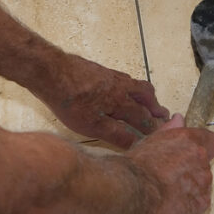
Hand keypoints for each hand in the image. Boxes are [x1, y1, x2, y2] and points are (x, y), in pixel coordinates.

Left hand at [44, 54, 169, 148]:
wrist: (50, 72)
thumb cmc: (69, 101)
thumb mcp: (92, 126)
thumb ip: (115, 134)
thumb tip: (135, 143)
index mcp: (121, 101)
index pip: (143, 117)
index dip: (152, 127)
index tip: (162, 134)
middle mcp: (121, 86)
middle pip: (146, 96)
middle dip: (155, 107)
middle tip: (163, 115)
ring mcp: (111, 76)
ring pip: (136, 85)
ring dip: (146, 95)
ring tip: (149, 101)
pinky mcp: (100, 70)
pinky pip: (124, 79)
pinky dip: (131, 87)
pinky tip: (122, 91)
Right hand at [126, 114, 213, 213]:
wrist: (134, 191)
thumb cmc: (138, 166)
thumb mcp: (150, 140)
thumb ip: (170, 130)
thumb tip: (179, 119)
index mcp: (190, 140)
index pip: (213, 141)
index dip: (206, 148)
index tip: (195, 154)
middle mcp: (201, 158)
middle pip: (204, 164)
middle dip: (192, 169)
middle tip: (170, 176)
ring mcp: (204, 182)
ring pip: (202, 184)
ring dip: (190, 187)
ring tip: (168, 192)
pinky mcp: (202, 203)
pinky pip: (200, 202)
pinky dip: (190, 205)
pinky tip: (172, 203)